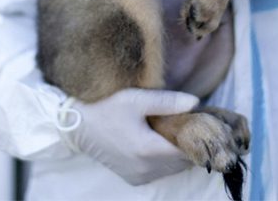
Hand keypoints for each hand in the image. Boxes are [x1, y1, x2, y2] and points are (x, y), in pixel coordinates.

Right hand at [60, 88, 198, 184]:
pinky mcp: (133, 179)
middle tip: (186, 125)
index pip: (188, 151)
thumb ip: (167, 102)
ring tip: (173, 133)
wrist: (79, 127)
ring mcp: (139, 176)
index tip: (198, 123)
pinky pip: (159, 173)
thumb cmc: (107, 108)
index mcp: (149, 150)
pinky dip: (164, 162)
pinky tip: (158, 144)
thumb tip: (195, 103)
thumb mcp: (136, 99)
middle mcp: (146, 169)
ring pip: (173, 169)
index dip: (196, 137)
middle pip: (183, 162)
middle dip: (188, 145)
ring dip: (177, 154)